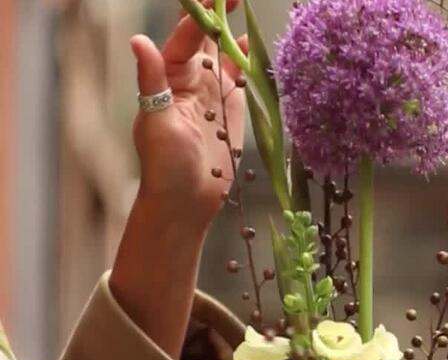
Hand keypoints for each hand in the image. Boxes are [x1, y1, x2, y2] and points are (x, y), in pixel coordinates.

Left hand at [130, 0, 247, 226]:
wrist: (186, 201)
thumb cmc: (165, 166)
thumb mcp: (157, 122)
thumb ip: (152, 81)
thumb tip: (139, 41)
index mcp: (168, 75)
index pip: (187, 33)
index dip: (202, 10)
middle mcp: (190, 77)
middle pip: (206, 35)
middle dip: (219, 11)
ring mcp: (212, 92)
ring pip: (225, 52)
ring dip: (235, 31)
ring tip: (246, 8)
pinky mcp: (232, 110)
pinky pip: (241, 78)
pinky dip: (249, 61)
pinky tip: (256, 45)